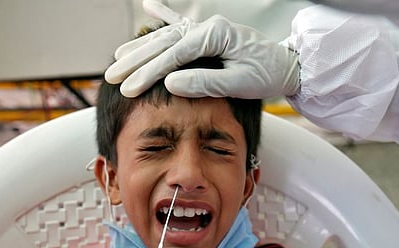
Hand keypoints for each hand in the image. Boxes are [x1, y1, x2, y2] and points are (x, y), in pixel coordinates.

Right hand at [105, 0, 299, 98]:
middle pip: (164, 43)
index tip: (129, 87)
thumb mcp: (239, 83)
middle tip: (112, 75)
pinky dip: (164, 15)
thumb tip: (170, 82)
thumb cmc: (266, 74)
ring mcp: (207, 28)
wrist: (286, 66)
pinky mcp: (209, 34)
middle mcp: (208, 27)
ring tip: (118, 57)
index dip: (149, 72)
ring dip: (141, 47)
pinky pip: (181, 23)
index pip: (174, 56)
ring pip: (167, 36)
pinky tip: (148, 6)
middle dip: (136, 61)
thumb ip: (205, 82)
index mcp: (216, 36)